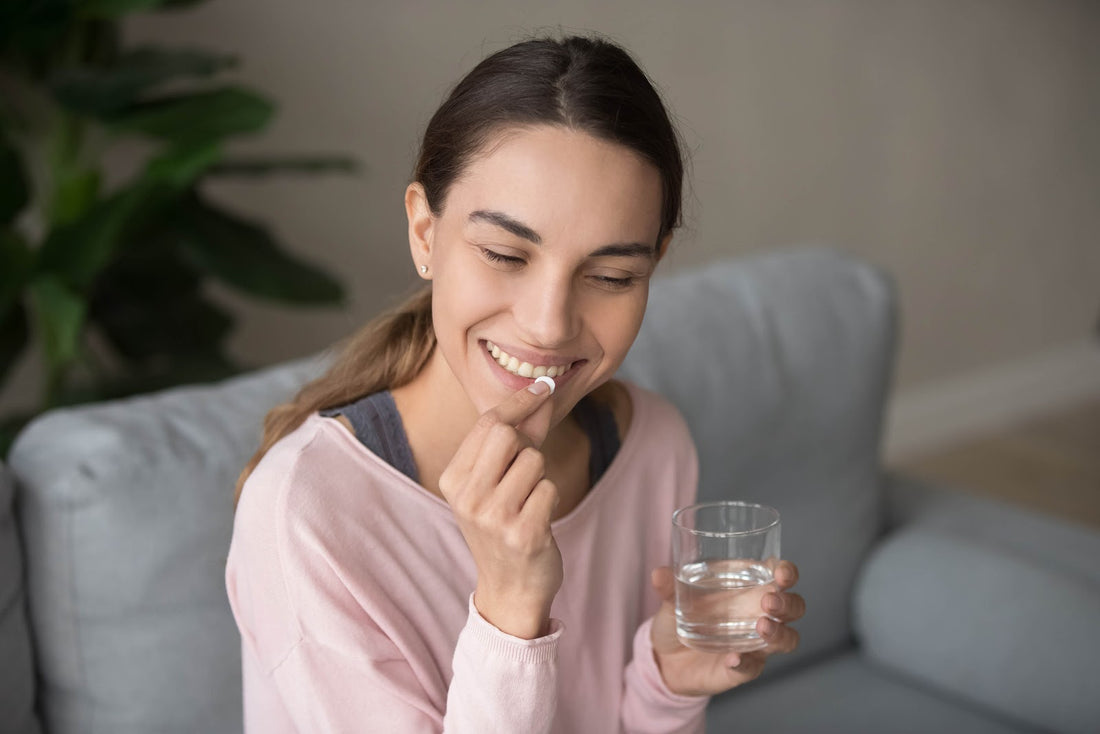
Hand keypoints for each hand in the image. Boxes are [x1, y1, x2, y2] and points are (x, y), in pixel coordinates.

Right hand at [438, 381, 559, 638]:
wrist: (509, 590)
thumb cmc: (504, 526)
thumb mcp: (495, 482)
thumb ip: (516, 437)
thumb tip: (542, 391)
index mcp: (453, 479)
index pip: (488, 422)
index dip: (520, 401)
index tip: (543, 387)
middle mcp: (467, 497)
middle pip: (508, 435)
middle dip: (527, 445)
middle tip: (525, 471)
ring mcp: (493, 517)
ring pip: (534, 461)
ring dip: (540, 477)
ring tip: (528, 503)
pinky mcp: (523, 534)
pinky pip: (550, 489)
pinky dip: (550, 499)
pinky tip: (537, 521)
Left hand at [648, 561, 803, 696]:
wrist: (663, 658)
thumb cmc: (677, 617)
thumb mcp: (670, 599)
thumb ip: (668, 587)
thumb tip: (658, 573)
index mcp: (748, 586)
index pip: (781, 575)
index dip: (787, 572)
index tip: (781, 572)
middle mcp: (759, 613)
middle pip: (794, 607)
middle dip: (787, 603)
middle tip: (768, 601)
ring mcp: (755, 643)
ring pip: (787, 639)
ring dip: (778, 633)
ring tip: (761, 627)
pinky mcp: (743, 668)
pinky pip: (753, 667)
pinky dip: (746, 662)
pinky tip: (734, 658)